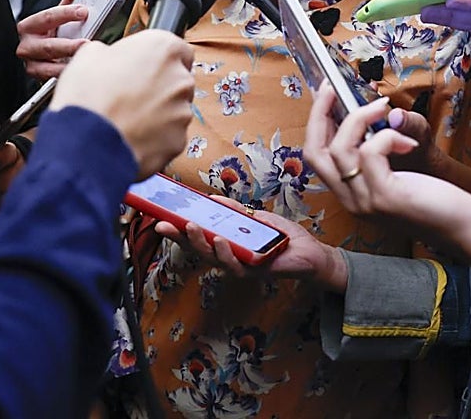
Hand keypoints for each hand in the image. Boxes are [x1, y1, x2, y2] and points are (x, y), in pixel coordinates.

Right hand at [16, 0, 90, 79]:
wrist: (35, 56)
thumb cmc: (47, 34)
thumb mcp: (54, 18)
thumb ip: (66, 3)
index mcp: (30, 26)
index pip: (47, 17)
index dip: (66, 13)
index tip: (83, 11)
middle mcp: (27, 46)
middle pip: (47, 46)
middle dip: (68, 45)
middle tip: (86, 43)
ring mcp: (31, 64)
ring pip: (47, 68)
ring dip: (66, 65)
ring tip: (83, 62)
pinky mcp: (37, 78)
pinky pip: (51, 80)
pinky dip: (64, 77)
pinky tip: (76, 75)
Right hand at [51, 29, 193, 177]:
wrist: (86, 143)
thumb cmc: (88, 97)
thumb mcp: (89, 55)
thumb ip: (109, 51)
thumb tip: (106, 56)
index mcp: (163, 49)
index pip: (177, 49)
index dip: (158, 60)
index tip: (144, 67)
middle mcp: (180, 79)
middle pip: (176, 81)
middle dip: (158, 88)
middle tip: (129, 95)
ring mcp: (182, 112)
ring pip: (173, 111)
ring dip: (156, 114)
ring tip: (126, 118)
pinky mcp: (177, 141)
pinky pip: (169, 136)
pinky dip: (155, 138)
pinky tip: (131, 135)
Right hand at [153, 196, 348, 290]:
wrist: (311, 253)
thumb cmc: (282, 238)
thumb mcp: (255, 218)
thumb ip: (235, 211)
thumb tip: (212, 199)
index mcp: (226, 245)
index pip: (197, 238)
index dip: (177, 230)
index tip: (159, 217)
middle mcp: (229, 258)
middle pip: (198, 250)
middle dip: (179, 238)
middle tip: (162, 224)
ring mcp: (241, 266)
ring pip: (214, 259)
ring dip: (201, 243)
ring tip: (191, 226)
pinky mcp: (256, 272)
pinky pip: (237, 265)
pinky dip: (227, 253)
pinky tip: (221, 240)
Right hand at [303, 84, 470, 281]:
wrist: (465, 230)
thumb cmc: (437, 201)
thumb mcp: (399, 174)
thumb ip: (378, 153)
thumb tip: (367, 115)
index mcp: (351, 194)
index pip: (316, 157)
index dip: (316, 122)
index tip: (326, 96)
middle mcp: (351, 201)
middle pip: (315, 153)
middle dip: (319, 114)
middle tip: (332, 89)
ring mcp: (365, 202)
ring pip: (341, 148)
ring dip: (360, 118)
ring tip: (384, 109)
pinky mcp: (384, 197)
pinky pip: (370, 152)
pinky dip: (389, 136)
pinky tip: (408, 143)